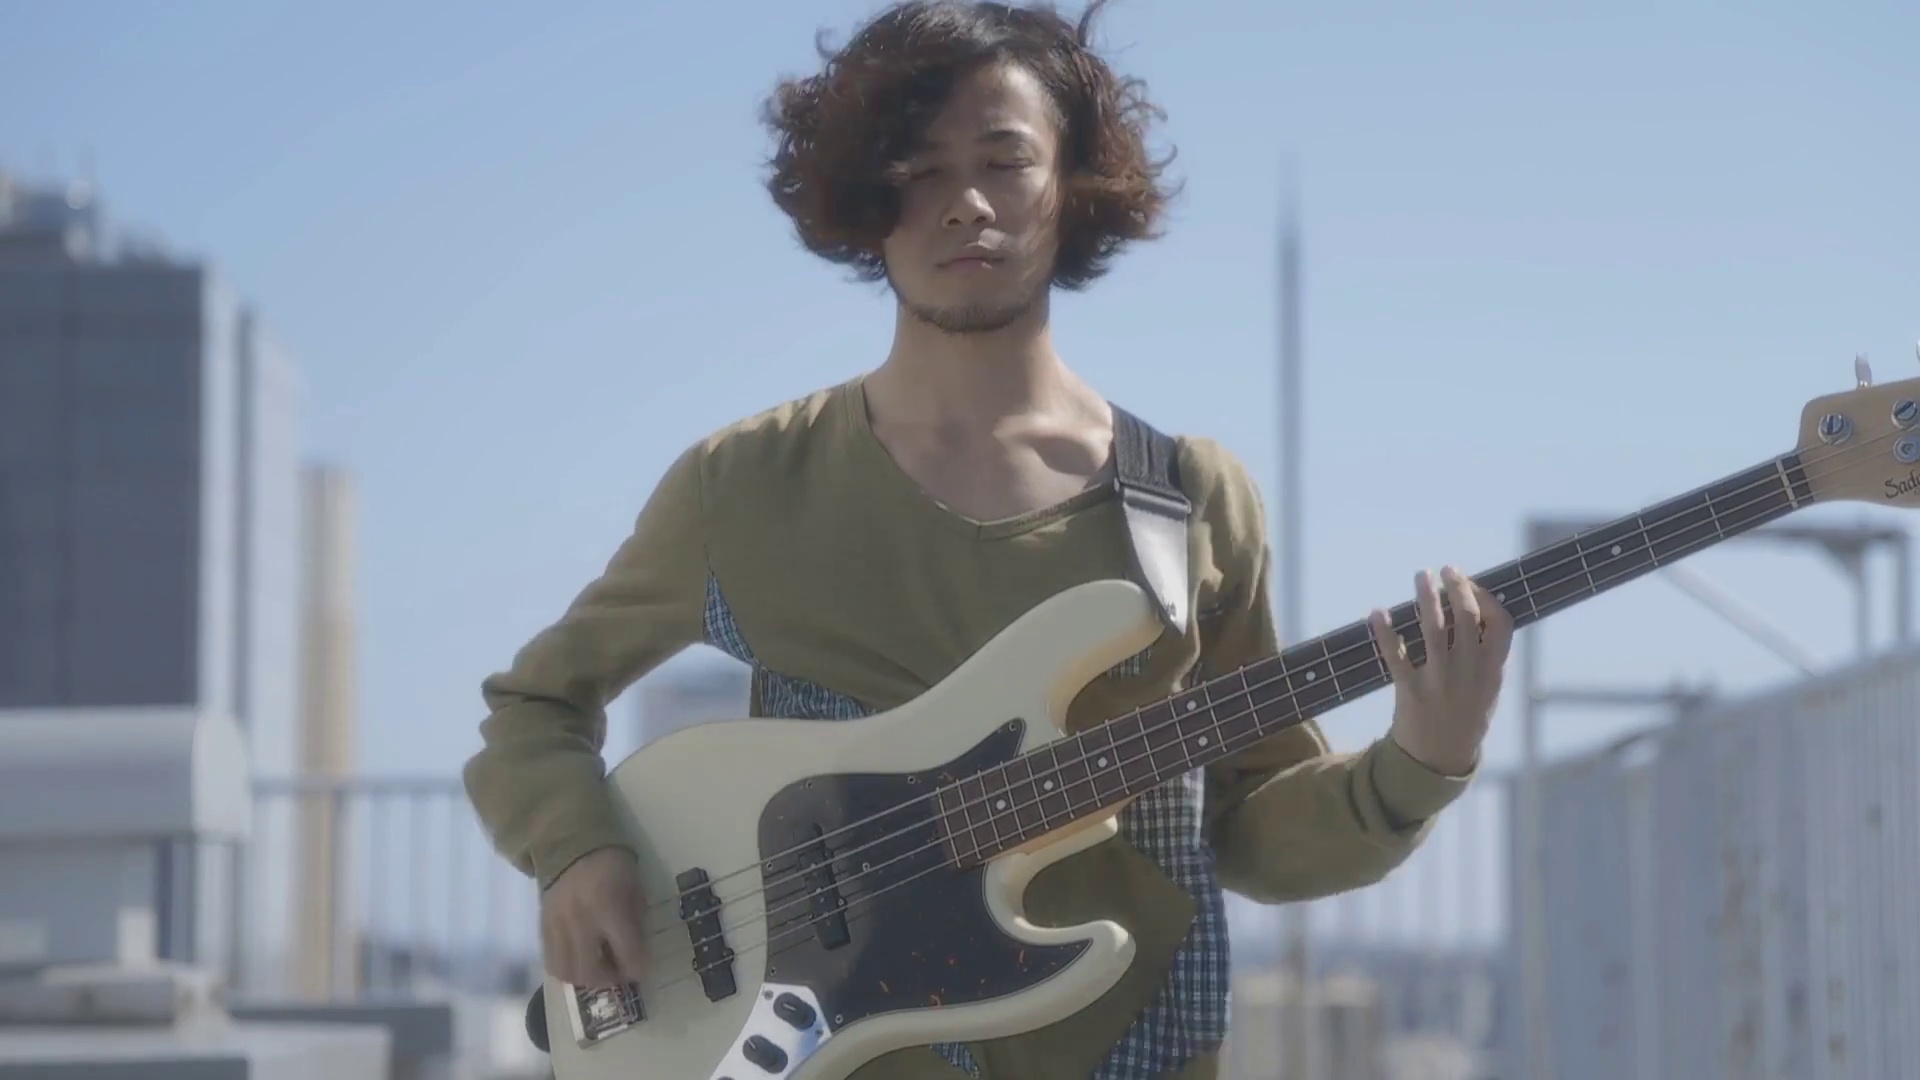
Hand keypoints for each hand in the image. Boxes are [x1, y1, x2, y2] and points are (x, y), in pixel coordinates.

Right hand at [541, 847, 649, 988]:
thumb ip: (636, 919)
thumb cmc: (610, 863)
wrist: (568, 844)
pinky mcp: (543, 928)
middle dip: (611, 978)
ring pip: (568, 972)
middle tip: (620, 970)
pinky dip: (568, 969)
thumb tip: (639, 950)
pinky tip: (580, 960)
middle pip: (592, 972)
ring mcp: (558, 927)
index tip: (641, 968)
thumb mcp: (634, 885)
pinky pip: (551, 962)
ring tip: (599, 967)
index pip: (627, 953)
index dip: (638, 967)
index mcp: (609, 908)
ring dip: (587, 978)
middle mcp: (581, 922)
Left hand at [1370, 565, 1513, 776]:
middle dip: (1456, 587)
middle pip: (1466, 617)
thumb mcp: (1488, 689)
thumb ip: (1485, 655)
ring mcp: (1440, 682)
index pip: (1501, 623)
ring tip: (1421, 577)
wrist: (1439, 761)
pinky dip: (1385, 631)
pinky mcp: (1410, 692)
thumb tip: (1473, 608)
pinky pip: (1395, 656)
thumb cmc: (1465, 716)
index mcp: (1492, 671)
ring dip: (1426, 597)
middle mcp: (1469, 673)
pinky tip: (1378, 612)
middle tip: (1445, 570)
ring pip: (1433, 628)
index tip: (1470, 584)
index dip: (1487, 597)